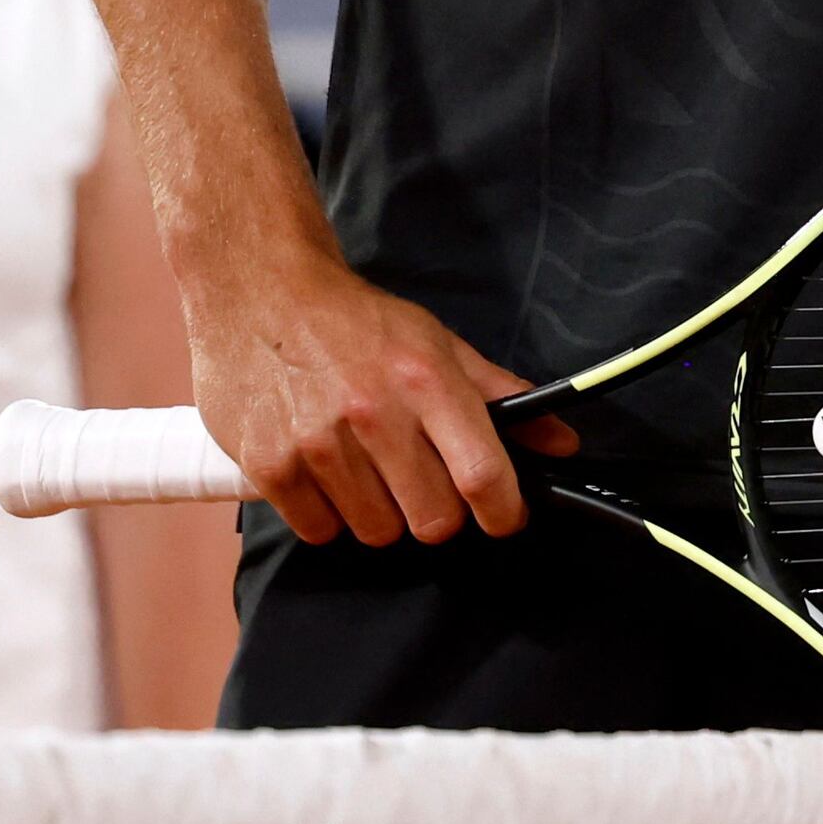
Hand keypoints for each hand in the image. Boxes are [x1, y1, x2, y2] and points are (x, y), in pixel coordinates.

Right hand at [184, 242, 575, 544]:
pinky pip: (319, 531)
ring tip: (365, 466)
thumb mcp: (437, 343)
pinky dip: (327, 512)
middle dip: (437, 511)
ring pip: (377, 532)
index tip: (504, 517)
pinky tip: (325, 471)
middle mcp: (373, 415)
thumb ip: (501, 396)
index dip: (504, 511)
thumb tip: (562, 442)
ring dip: (379, 512)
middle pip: (433, 521)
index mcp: (425, 381)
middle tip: (422, 482)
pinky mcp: (269, 466)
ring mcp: (317, 444)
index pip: (482, 475)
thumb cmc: (355, 321)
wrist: (261, 291)